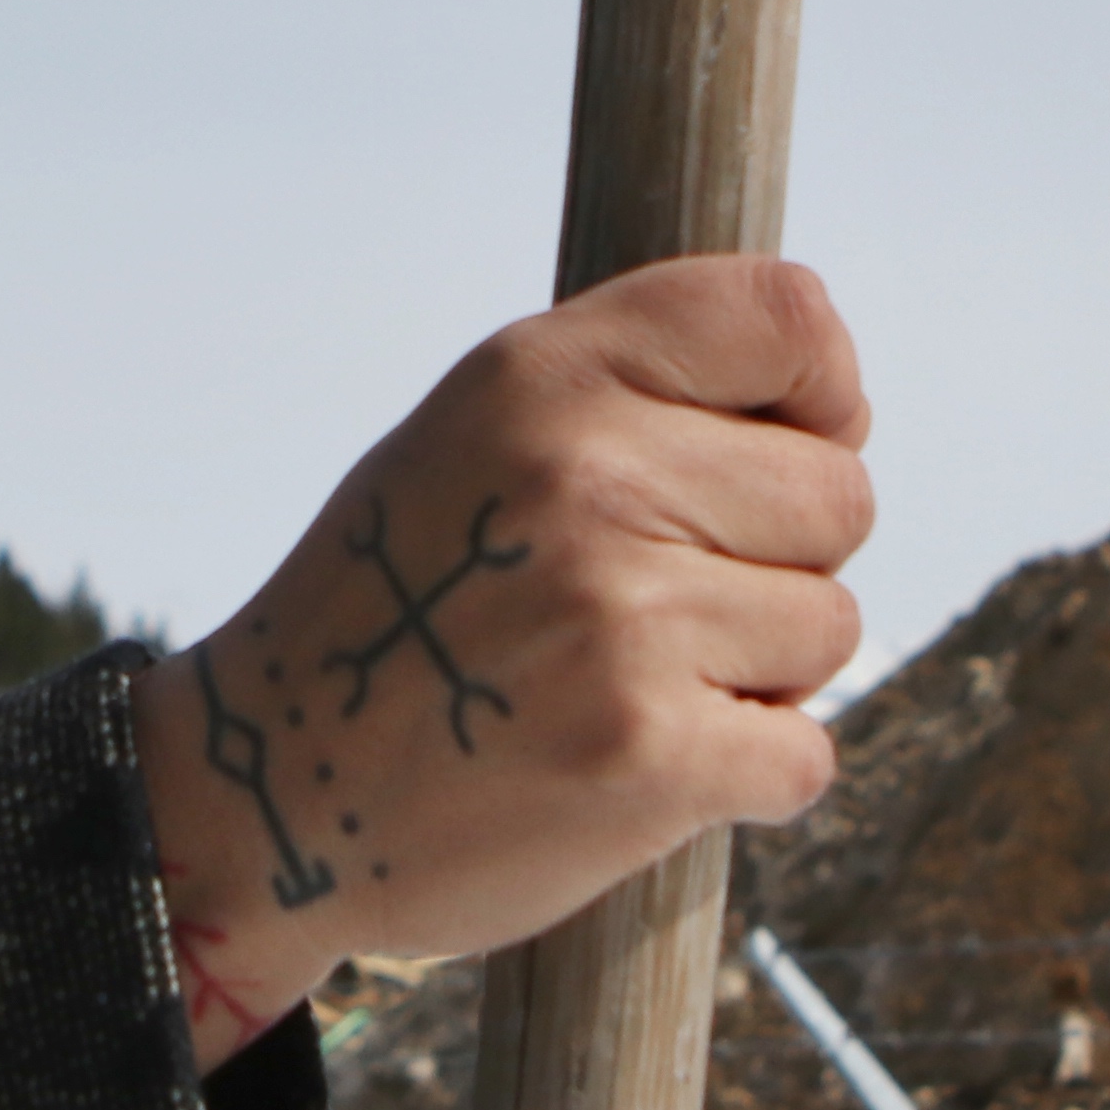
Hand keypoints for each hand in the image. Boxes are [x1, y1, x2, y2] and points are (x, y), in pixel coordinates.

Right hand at [134, 257, 871, 1069]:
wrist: (271, 790)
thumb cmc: (394, 607)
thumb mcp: (474, 435)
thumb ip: (627, 393)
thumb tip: (831, 418)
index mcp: (542, 377)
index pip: (786, 318)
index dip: (820, 393)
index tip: (786, 448)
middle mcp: (587, 480)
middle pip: (838, 496)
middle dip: (779, 559)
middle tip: (663, 603)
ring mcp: (621, 619)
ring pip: (828, 627)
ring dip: (759, 673)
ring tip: (632, 683)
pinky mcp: (649, 755)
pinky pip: (803, 751)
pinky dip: (748, 773)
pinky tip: (644, 764)